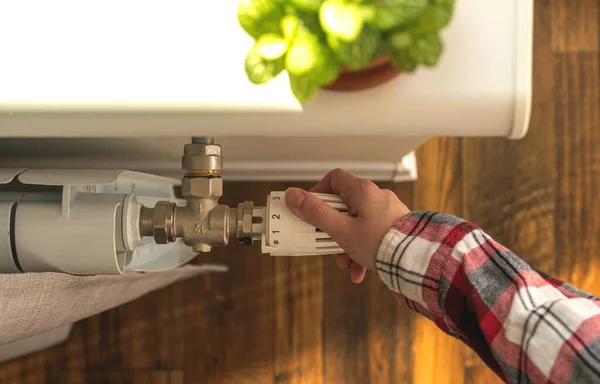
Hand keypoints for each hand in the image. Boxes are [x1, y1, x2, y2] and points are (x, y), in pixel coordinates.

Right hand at [285, 169, 409, 283]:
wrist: (416, 260)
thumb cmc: (380, 243)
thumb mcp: (341, 230)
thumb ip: (315, 213)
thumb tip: (293, 195)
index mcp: (362, 191)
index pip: (334, 178)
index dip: (318, 192)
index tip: (309, 209)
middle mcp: (376, 197)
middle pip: (344, 206)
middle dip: (332, 228)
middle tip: (326, 242)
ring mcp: (387, 212)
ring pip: (357, 224)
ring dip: (346, 243)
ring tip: (345, 263)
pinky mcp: (395, 227)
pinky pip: (372, 234)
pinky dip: (362, 250)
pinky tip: (359, 270)